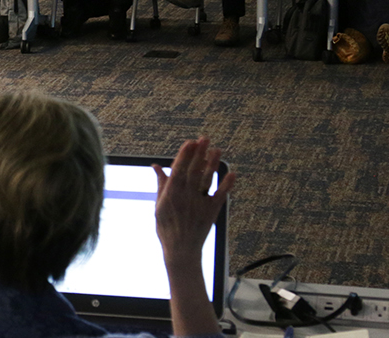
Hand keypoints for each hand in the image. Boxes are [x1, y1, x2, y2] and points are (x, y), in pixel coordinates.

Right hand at [153, 137, 235, 266]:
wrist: (180, 250)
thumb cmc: (166, 228)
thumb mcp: (159, 205)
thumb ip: (161, 184)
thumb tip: (156, 166)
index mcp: (171, 194)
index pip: (178, 169)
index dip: (185, 155)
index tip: (190, 142)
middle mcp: (186, 196)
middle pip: (193, 170)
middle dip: (199, 153)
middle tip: (205, 138)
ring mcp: (199, 203)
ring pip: (207, 180)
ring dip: (212, 164)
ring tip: (217, 150)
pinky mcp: (211, 211)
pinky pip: (220, 196)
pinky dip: (226, 185)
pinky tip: (232, 173)